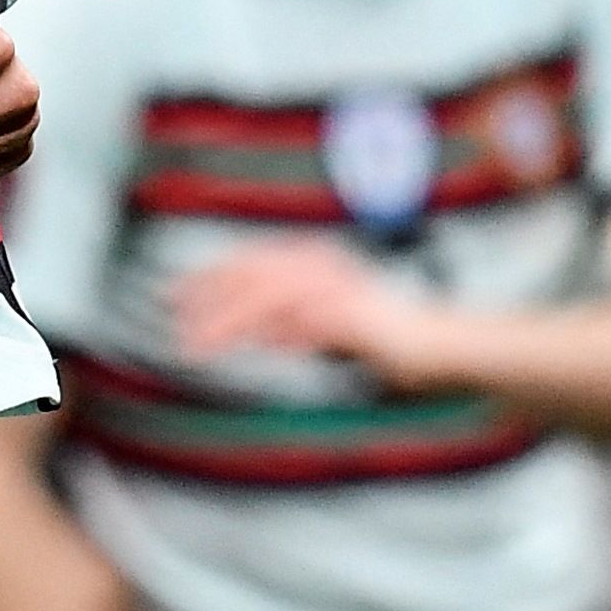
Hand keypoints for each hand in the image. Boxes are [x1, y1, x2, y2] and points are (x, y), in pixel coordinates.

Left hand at [171, 239, 437, 384]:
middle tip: (173, 318)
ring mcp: (334, 285)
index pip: (248, 261)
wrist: (437, 343)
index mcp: (312, 260)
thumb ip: (294, 327)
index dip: (210, 277)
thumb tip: (264, 333)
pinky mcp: (347, 312)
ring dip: (224, 322)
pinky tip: (246, 350)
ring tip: (196, 347)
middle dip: (205, 295)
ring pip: (262, 297)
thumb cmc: (386, 338)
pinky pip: (293, 321)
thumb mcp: (327, 328)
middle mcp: (320, 264)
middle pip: (247, 272)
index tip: (176, 296)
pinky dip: (267, 334)